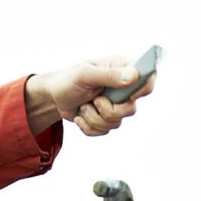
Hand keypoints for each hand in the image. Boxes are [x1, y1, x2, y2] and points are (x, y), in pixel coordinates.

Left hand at [25, 57, 156, 137]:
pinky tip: (81, 115)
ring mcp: (116, 105)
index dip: (143, 89)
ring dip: (94, 118)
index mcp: (122, 70)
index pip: (148, 78)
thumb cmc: (68, 80)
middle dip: (109, 110)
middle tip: (95, 100)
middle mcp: (122, 88)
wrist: (53, 97)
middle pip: (132, 109)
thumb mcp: (86, 74)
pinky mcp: (107, 120)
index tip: (129, 96)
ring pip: (117, 123)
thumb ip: (110, 75)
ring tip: (84, 106)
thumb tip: (134, 75)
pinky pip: (105, 131)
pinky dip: (89, 127)